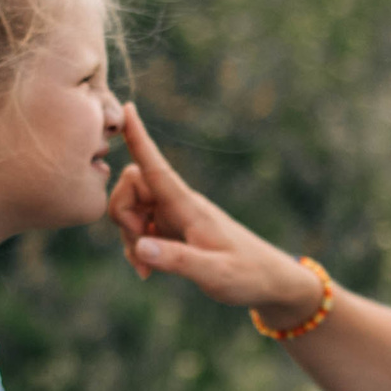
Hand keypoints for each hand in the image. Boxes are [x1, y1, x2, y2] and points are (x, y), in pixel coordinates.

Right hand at [108, 105, 323, 322]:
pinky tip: (148, 271)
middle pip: (131, 186)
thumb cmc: (247, 275)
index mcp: (189, 207)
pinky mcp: (171, 232)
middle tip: (139, 250)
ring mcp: (173, 217)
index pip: (157, 167)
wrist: (269, 282)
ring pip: (130, 209)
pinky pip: (139, 229)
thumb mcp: (214, 274)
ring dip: (128, 237)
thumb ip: (177, 261)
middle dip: (122, 214)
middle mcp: (178, 205)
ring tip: (145, 269)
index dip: (140, 139)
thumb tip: (139, 245)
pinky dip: (136, 249)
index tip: (127, 107)